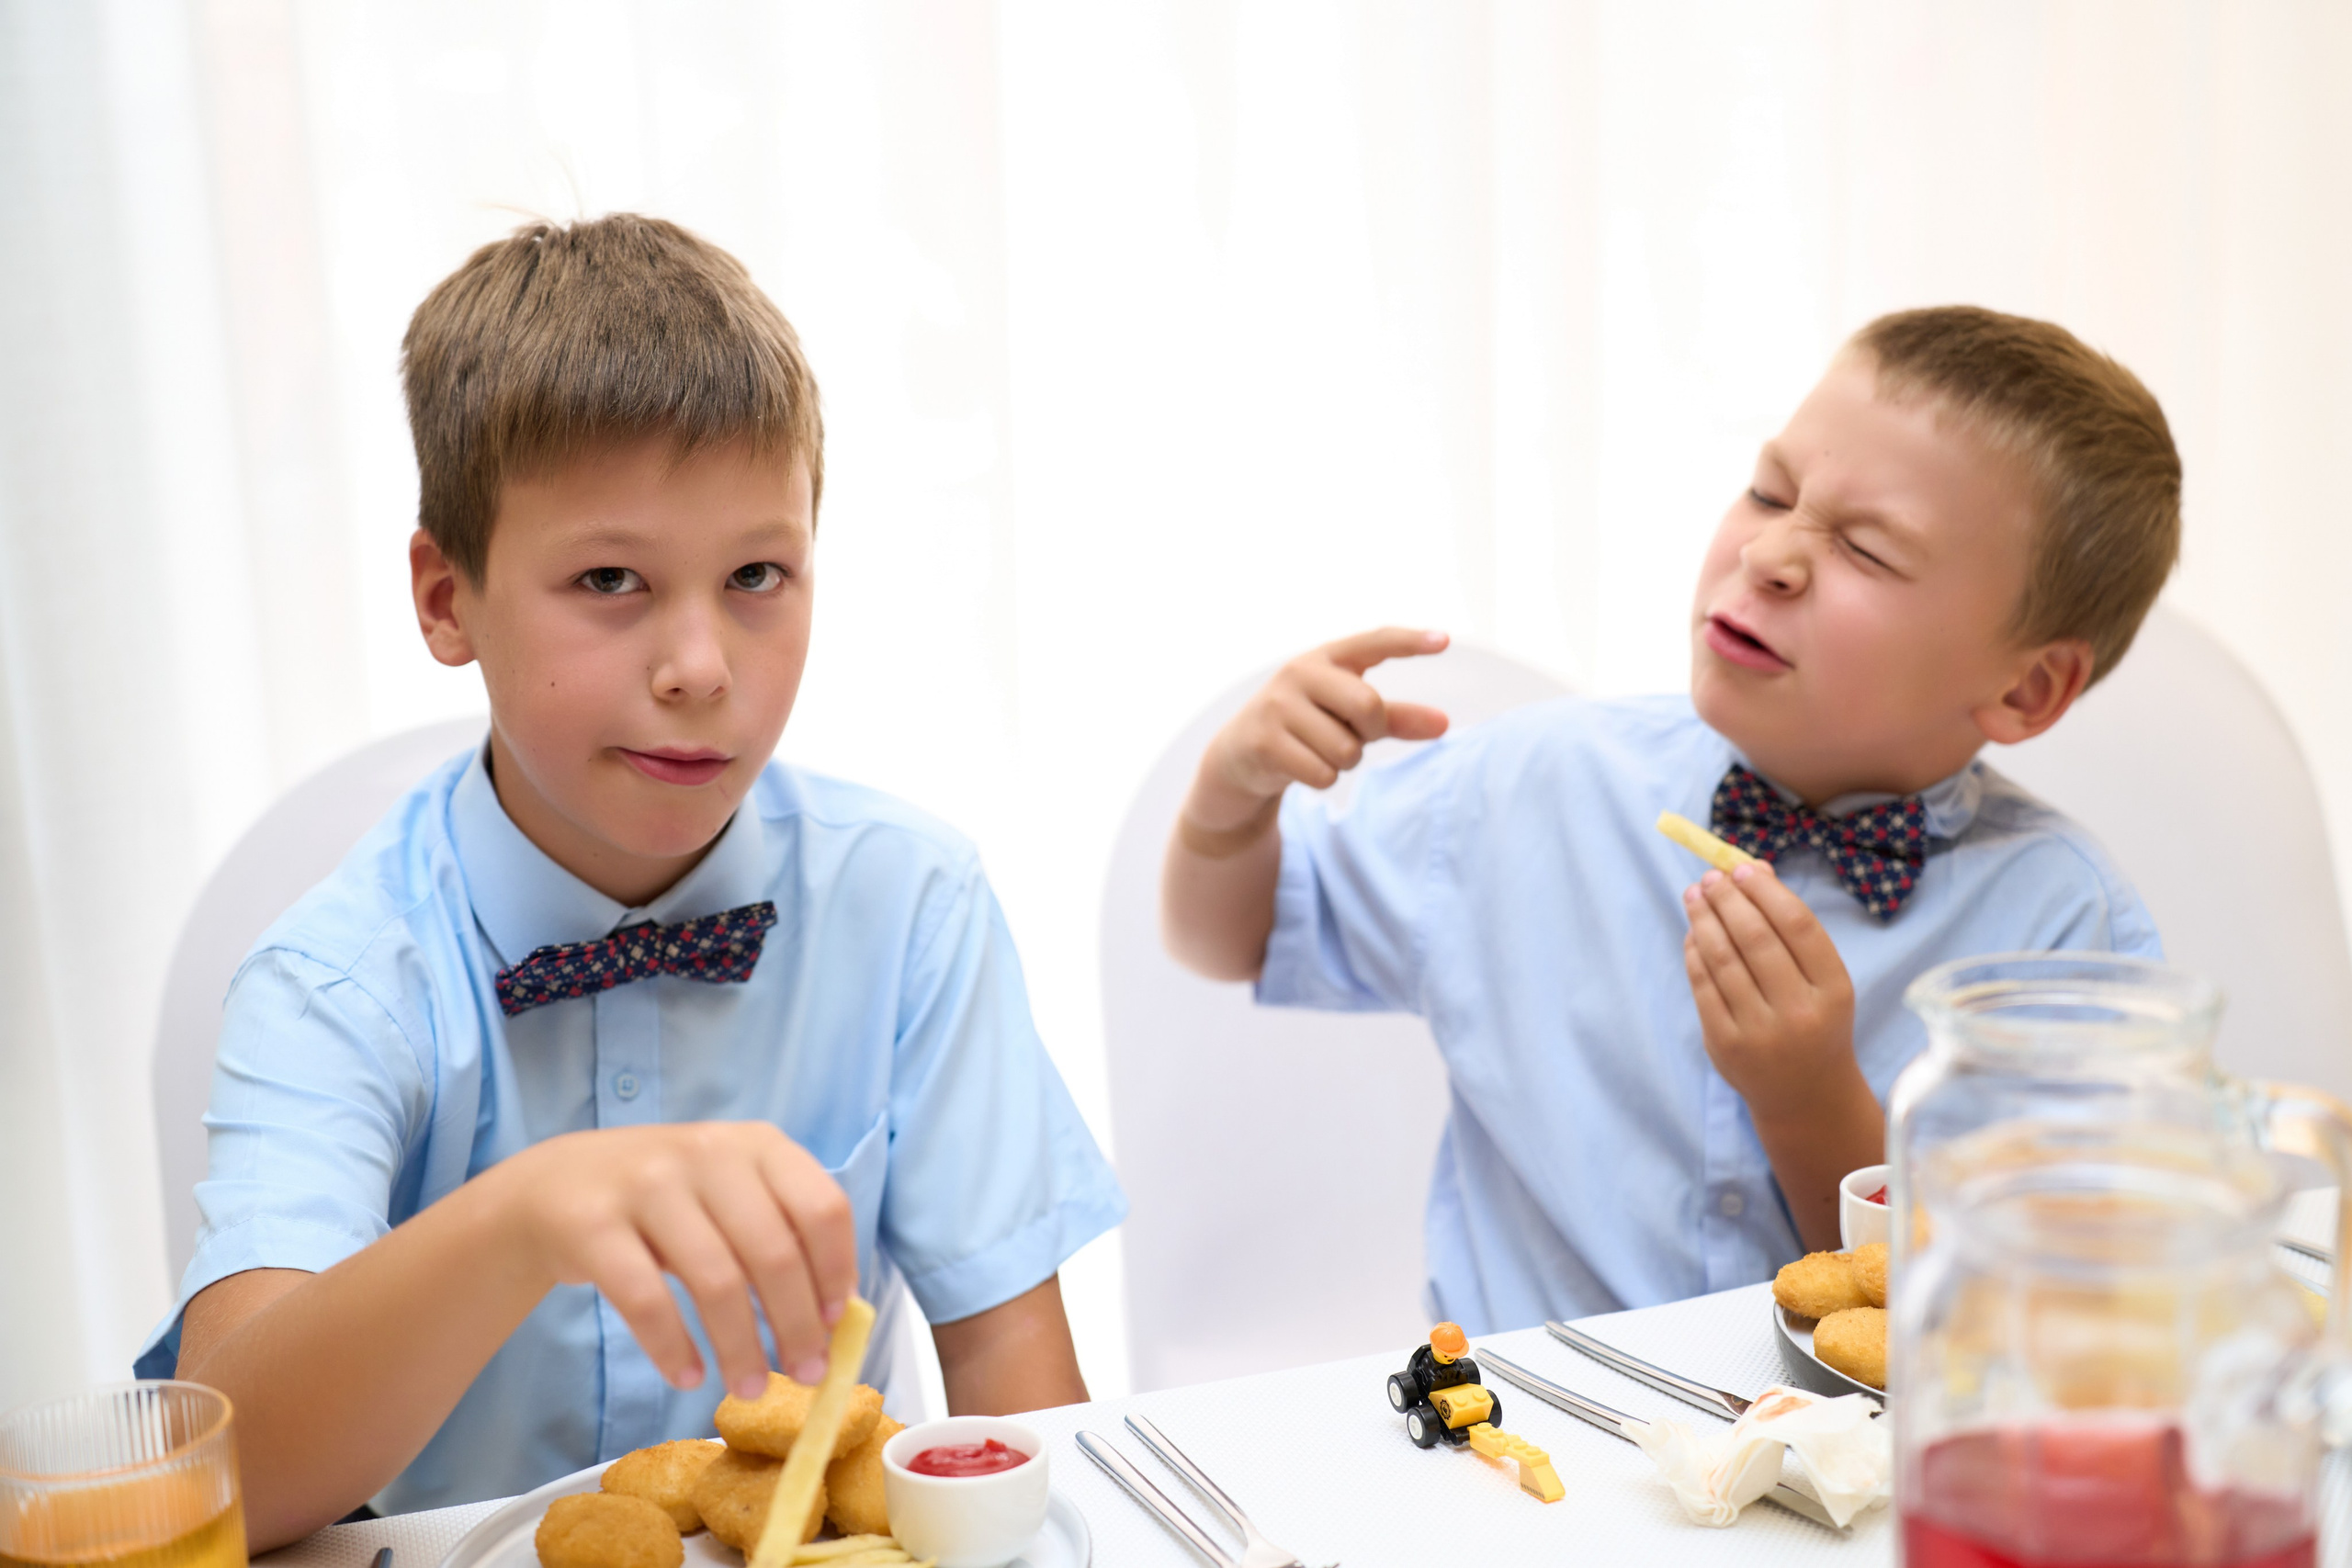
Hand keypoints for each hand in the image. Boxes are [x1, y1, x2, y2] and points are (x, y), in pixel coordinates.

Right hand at [489, 1121, 856, 1400]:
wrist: (554, 1184)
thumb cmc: (664, 1200)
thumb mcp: (728, 1193)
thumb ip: (779, 1234)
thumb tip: (832, 1318)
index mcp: (756, 1144)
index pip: (821, 1207)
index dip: (835, 1271)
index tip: (835, 1324)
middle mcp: (706, 1154)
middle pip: (773, 1252)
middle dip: (796, 1326)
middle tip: (806, 1375)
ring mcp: (647, 1184)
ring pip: (715, 1282)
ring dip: (740, 1349)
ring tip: (748, 1388)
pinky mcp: (594, 1224)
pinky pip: (647, 1300)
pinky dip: (674, 1349)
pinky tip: (688, 1377)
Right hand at [1183, 627, 1451, 839]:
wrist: (1243, 754)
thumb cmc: (1309, 727)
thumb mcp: (1352, 717)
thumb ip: (1397, 718)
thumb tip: (1445, 724)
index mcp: (1327, 657)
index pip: (1374, 641)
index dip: (1410, 641)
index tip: (1445, 640)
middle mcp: (1300, 672)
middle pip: (1367, 705)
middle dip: (1368, 732)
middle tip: (1348, 735)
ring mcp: (1278, 705)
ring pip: (1345, 748)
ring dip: (1343, 761)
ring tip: (1316, 750)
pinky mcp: (1265, 740)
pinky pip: (1323, 773)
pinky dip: (1322, 779)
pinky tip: (1300, 765)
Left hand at [1680, 862, 1860, 1122]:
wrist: (1806, 1095)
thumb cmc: (1815, 1021)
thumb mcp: (1822, 979)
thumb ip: (1792, 928)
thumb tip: (1753, 868)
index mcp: (1833, 989)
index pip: (1797, 925)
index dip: (1766, 891)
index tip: (1742, 868)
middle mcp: (1799, 1012)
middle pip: (1755, 938)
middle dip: (1727, 899)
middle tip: (1710, 877)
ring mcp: (1760, 1032)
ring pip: (1722, 959)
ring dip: (1703, 919)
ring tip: (1694, 895)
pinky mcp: (1725, 1046)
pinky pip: (1703, 986)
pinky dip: (1694, 952)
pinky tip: (1693, 933)